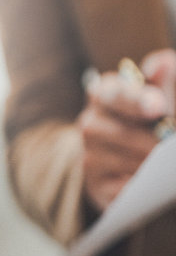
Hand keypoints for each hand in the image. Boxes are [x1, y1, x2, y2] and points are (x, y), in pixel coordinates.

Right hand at [79, 49, 175, 212]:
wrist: (128, 154)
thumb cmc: (150, 115)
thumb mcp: (161, 92)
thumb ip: (167, 78)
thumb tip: (159, 67)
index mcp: (104, 92)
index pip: (118, 94)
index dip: (138, 101)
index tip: (157, 108)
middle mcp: (89, 124)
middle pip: (125, 132)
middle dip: (156, 140)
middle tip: (171, 142)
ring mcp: (89, 157)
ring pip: (129, 161)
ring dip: (155, 163)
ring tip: (166, 162)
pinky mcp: (96, 186)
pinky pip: (125, 188)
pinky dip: (144, 184)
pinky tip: (152, 180)